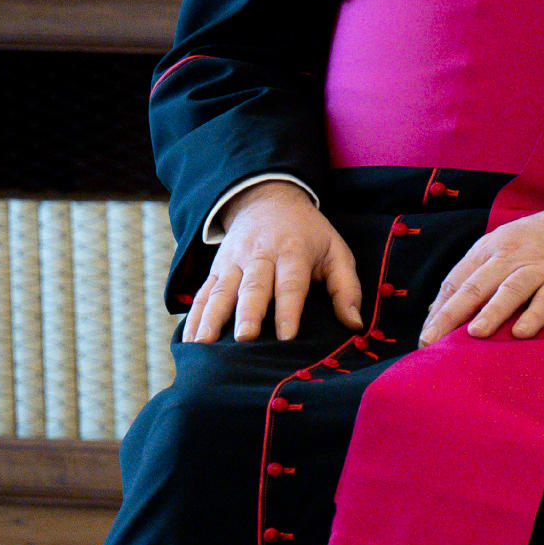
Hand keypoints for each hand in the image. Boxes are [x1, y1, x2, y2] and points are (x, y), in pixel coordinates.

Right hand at [186, 181, 364, 344]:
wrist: (268, 200)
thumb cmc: (309, 234)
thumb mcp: (336, 252)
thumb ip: (347, 288)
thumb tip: (355, 325)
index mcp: (292, 252)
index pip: (291, 284)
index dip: (288, 310)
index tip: (286, 337)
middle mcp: (259, 256)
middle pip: (252, 287)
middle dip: (248, 313)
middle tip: (244, 338)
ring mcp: (233, 262)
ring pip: (221, 291)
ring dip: (211, 318)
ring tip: (204, 344)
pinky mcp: (216, 268)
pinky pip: (202, 293)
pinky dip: (194, 316)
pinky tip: (188, 340)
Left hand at [421, 209, 543, 345]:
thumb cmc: (539, 240)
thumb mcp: (500, 247)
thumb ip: (472, 275)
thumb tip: (437, 308)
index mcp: (488, 249)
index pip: (457, 281)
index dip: (439, 309)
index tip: (426, 335)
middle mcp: (509, 257)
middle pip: (476, 286)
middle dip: (451, 315)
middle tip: (433, 340)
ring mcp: (538, 268)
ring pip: (510, 290)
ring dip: (492, 311)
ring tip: (474, 334)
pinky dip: (535, 315)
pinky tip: (522, 332)